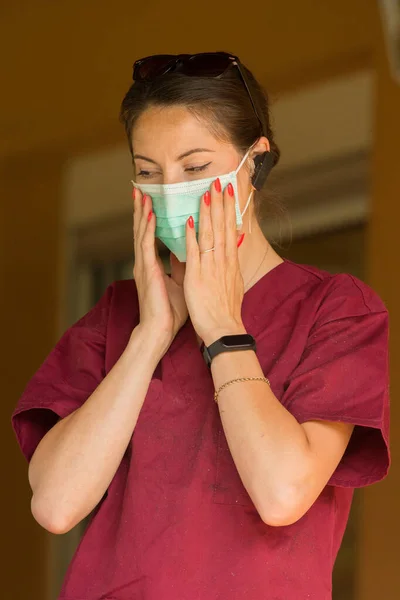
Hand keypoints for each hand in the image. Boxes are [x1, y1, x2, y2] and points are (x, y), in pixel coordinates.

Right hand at [132, 188, 187, 349]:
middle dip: (141, 209)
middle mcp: (144, 263)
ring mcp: (143, 266)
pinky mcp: (146, 270)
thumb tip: (189, 250)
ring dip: (141, 212)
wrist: (161, 330)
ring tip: (141, 194)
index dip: (149, 218)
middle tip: (141, 189)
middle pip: (141, 229)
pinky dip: (146, 227)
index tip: (151, 200)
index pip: (149, 235)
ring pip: (141, 232)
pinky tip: (148, 214)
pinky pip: (146, 244)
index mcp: (152, 265)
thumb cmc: (170, 311)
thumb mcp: (181, 282)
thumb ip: (182, 265)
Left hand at [183, 178, 246, 346]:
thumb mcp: (232, 284)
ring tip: (206, 193)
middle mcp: (222, 261)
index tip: (228, 191)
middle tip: (219, 182)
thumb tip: (231, 253)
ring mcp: (210, 268)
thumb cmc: (225, 310)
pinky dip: (192, 236)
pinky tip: (190, 220)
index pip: (230, 229)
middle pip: (222, 227)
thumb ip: (228, 267)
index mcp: (230, 262)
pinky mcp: (197, 276)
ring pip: (209, 234)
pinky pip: (194, 252)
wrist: (223, 330)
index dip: (229, 209)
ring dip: (207, 212)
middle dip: (220, 203)